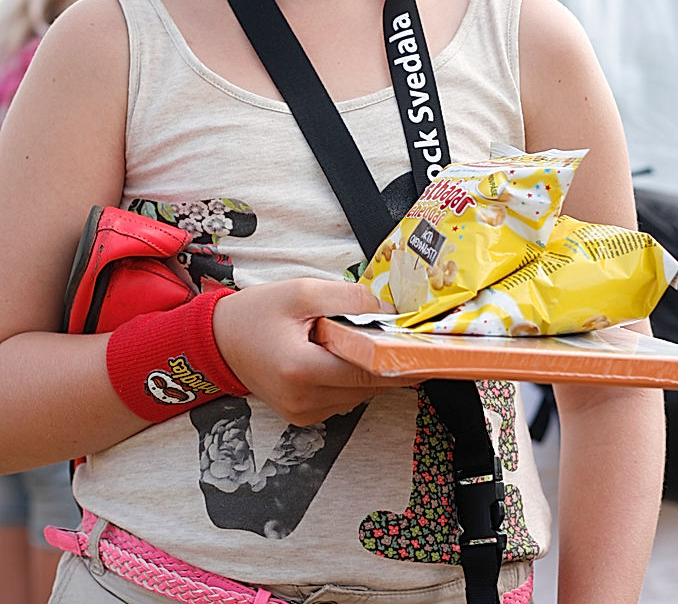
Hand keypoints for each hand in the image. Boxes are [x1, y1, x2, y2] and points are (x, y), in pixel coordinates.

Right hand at [212, 278, 408, 425]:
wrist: (219, 340)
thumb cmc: (256, 313)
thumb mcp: (302, 290)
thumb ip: (349, 299)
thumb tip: (391, 310)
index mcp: (302, 370)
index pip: (369, 371)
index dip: (402, 358)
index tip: (428, 347)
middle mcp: (305, 401)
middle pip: (370, 385)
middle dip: (389, 359)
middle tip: (404, 335)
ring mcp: (305, 414)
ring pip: (361, 393)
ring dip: (370, 368)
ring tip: (362, 339)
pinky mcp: (305, 417)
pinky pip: (346, 397)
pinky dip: (353, 376)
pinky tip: (344, 354)